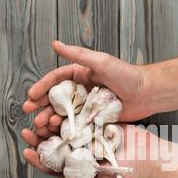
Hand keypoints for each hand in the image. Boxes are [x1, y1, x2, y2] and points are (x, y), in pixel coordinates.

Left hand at [21, 124, 157, 177]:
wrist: (149, 157)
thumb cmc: (127, 176)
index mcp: (77, 168)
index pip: (52, 165)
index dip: (38, 159)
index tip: (27, 151)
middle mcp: (79, 151)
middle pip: (54, 145)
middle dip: (39, 138)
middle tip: (29, 131)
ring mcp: (87, 136)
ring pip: (63, 129)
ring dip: (51, 124)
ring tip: (43, 119)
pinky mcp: (96, 123)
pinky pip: (80, 117)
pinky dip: (70, 113)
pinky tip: (61, 110)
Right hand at [23, 40, 152, 137]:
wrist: (147, 93)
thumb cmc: (127, 75)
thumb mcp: (102, 62)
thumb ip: (79, 54)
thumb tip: (55, 44)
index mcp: (80, 75)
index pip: (55, 81)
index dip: (41, 88)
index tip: (30, 96)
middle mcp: (81, 91)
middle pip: (56, 99)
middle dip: (41, 107)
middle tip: (31, 114)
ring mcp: (87, 106)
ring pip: (64, 114)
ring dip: (50, 119)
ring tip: (41, 125)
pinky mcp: (94, 119)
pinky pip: (77, 125)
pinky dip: (65, 129)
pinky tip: (56, 133)